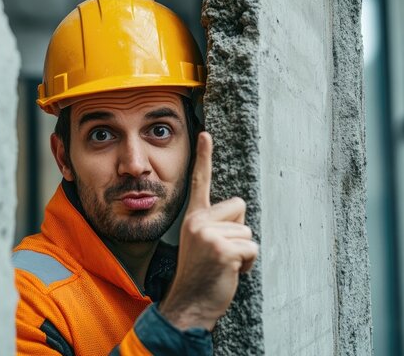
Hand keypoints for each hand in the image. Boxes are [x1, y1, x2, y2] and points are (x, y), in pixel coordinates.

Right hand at [159, 132, 257, 330]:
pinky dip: (248, 264)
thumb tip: (237, 219)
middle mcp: (198, 221)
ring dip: (244, 252)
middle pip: (240, 207)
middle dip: (239, 231)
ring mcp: (209, 234)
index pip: (200, 183)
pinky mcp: (223, 249)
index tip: (205, 134)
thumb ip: (214, 226)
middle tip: (220, 254)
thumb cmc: (201, 277)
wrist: (188, 305)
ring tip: (223, 265)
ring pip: (249, 232)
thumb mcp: (201, 244)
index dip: (204, 157)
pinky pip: (252, 249)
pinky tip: (229, 272)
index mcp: (193, 218)